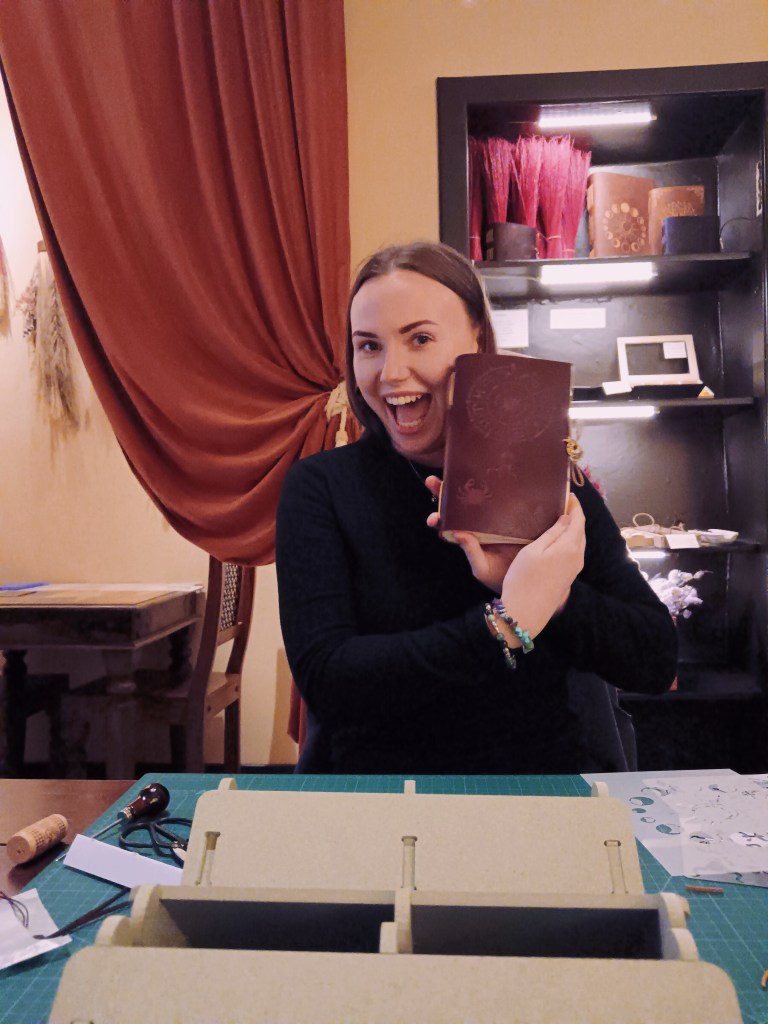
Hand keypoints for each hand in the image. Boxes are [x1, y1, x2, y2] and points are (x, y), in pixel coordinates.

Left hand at [425, 475, 521, 591]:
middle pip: (456, 505)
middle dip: (442, 492)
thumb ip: (471, 553)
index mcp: (467, 537)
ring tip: (454, 473)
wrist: (528, 575)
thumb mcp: (483, 569)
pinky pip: (499, 498)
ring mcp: (493, 516)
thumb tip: (458, 533)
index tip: (432, 518)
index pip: (448, 525)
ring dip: (464, 484)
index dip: (438, 518)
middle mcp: (477, 524)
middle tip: (431, 481)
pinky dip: (492, 486)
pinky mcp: (510, 512)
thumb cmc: (501, 576)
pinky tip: (486, 476)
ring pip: (475, 497)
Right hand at [499, 492, 585, 638]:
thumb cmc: (524, 579)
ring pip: (578, 542)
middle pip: (580, 531)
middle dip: (574, 515)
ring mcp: (574, 569)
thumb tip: (567, 518)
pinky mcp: (568, 577)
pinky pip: (574, 552)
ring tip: (559, 517)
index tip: (567, 493)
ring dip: (572, 529)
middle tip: (561, 503)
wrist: (525, 613)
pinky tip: (557, 540)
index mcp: (570, 546)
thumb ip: (552, 532)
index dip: (575, 505)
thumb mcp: (533, 550)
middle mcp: (577, 557)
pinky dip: (569, 541)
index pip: (578, 519)